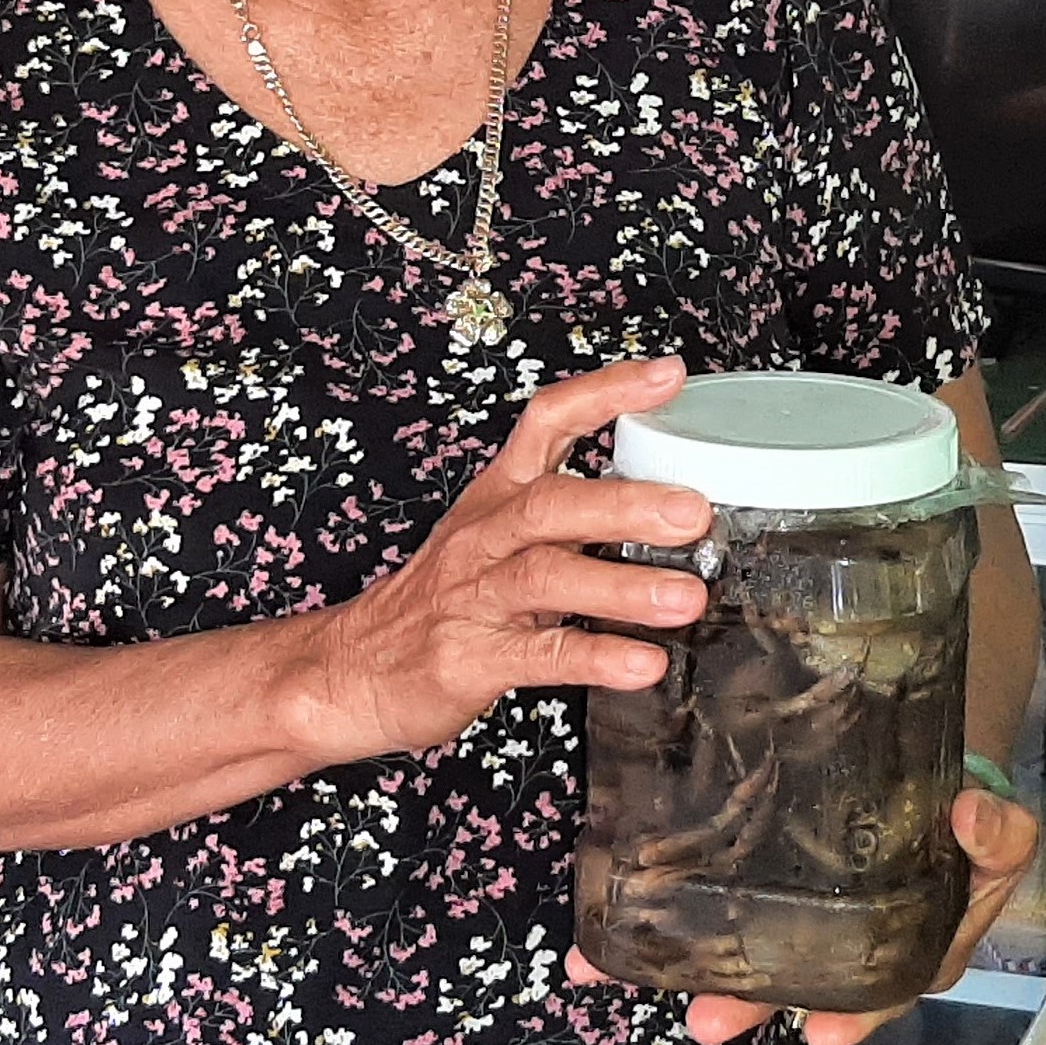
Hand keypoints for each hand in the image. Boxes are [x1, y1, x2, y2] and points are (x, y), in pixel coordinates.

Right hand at [304, 357, 711, 758]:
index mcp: (497, 496)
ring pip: (548, 575)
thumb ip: (571, 513)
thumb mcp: (494, 534)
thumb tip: (670, 495)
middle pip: (552, 502)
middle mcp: (486, 536)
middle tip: (693, 512)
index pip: (548, 420)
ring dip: (622, 586)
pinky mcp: (471, 658)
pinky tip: (645, 664)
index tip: (668, 376)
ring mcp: (476, 596)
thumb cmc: (441, 598)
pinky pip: (540, 656)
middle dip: (626, 503)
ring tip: (685, 597)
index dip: (607, 393)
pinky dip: (597, 658)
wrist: (352, 668)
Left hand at [566, 786, 1041, 1044]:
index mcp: (905, 939)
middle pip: (793, 976)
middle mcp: (841, 932)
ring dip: (680, 956)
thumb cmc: (957, 797)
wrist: (917, 740)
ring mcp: (790, 898)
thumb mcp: (998, 822)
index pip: (878, 989)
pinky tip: (597, 923)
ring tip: (622, 971)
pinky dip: (646, 905)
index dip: (851, 1016)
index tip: (817, 1036)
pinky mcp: (745, 856)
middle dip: (747, 1000)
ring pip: (734, 937)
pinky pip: (698, 884)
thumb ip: (997, 833)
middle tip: (706, 1018)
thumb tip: (972, 814)